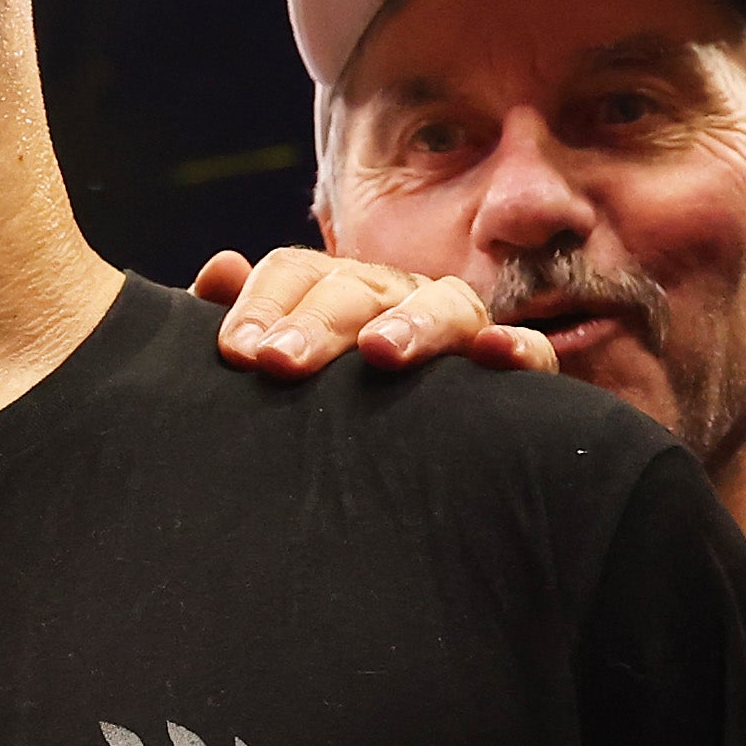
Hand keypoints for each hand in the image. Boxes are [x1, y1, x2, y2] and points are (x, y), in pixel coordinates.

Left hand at [183, 246, 550, 380]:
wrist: (413, 475)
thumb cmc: (324, 412)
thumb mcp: (282, 368)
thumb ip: (246, 327)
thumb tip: (217, 270)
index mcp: (334, 295)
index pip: (295, 273)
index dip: (262, 304)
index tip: (236, 352)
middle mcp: (396, 300)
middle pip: (358, 287)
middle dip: (317, 322)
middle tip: (279, 362)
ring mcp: (457, 330)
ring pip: (442, 304)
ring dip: (411, 323)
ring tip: (379, 352)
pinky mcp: (513, 375)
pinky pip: (528, 352)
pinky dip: (517, 347)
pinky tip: (494, 354)